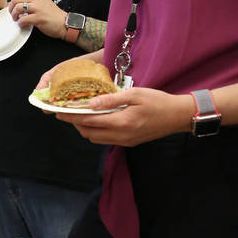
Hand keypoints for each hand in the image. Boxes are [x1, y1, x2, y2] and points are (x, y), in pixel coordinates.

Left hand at [8, 0, 66, 37]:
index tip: (14, 8)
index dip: (13, 1)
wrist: (64, 23)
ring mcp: (38, 8)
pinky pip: (23, 19)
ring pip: (18, 8)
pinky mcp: (39, 18)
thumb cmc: (53, 15)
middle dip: (11, 8)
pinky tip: (23, 25)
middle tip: (13, 15)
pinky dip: (20, 23)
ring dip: (14, 16)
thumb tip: (18, 5)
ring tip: (17, 20)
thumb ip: (31, 1)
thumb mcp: (42, 2)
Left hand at [58, 87, 193, 145]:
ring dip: (86, 128)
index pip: (89, 121)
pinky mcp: (129, 143)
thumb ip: (111, 100)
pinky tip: (97, 120)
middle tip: (68, 111)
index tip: (58, 111)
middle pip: (89, 133)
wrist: (178, 116)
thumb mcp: (135, 94)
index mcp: (122, 123)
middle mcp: (121, 136)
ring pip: (96, 139)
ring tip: (81, 115)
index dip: (71, 117)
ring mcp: (125, 141)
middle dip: (76, 124)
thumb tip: (90, 104)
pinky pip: (106, 139)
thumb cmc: (158, 101)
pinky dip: (97, 131)